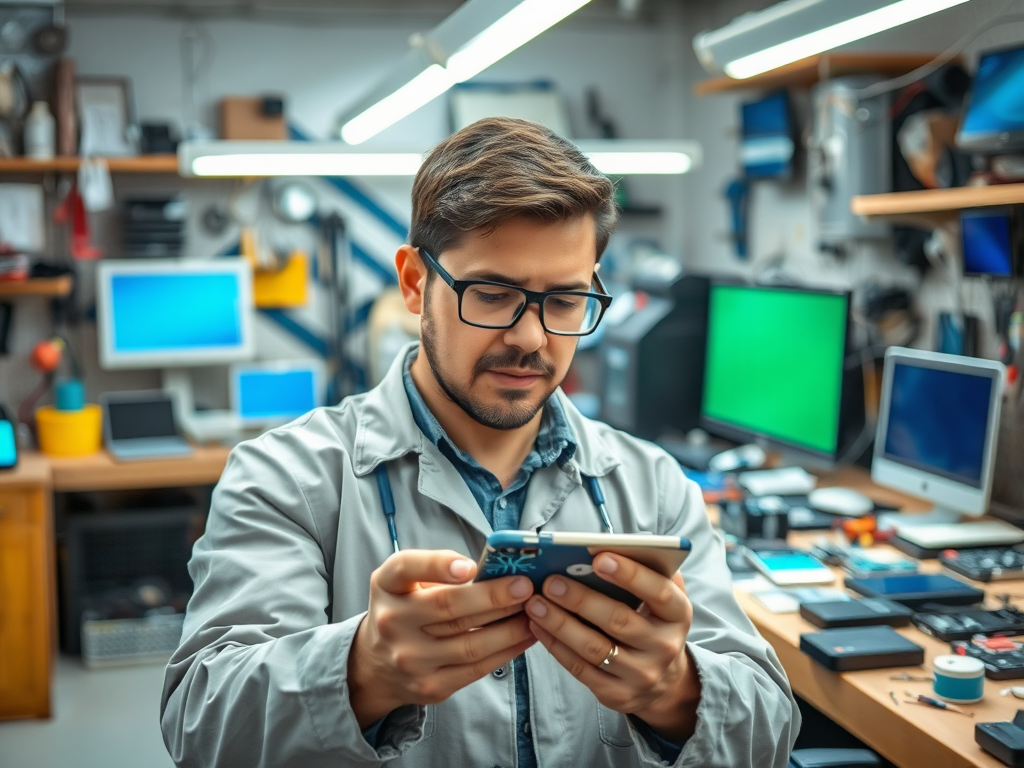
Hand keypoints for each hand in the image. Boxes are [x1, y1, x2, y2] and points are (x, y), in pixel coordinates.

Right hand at [348, 549, 536, 727]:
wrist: (377, 666)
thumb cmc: (403, 608)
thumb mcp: (405, 581)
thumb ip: (438, 568)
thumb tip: (493, 569)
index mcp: (386, 586)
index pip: (406, 568)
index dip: (439, 565)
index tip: (471, 566)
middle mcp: (392, 622)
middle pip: (448, 608)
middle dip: (493, 596)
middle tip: (525, 586)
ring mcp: (411, 658)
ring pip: (470, 643)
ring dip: (509, 627)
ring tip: (533, 610)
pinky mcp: (431, 685)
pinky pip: (477, 668)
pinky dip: (506, 651)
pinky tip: (526, 636)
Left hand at [525, 553, 700, 741]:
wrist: (664, 680)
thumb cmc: (653, 621)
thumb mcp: (661, 597)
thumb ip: (646, 570)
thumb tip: (608, 545)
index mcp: (678, 614)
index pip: (658, 592)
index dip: (630, 574)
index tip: (599, 557)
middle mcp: (664, 646)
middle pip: (619, 621)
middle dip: (581, 599)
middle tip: (551, 581)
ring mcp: (641, 675)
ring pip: (594, 648)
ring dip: (560, 623)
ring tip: (536, 602)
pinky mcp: (617, 695)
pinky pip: (580, 669)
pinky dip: (555, 645)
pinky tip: (537, 626)